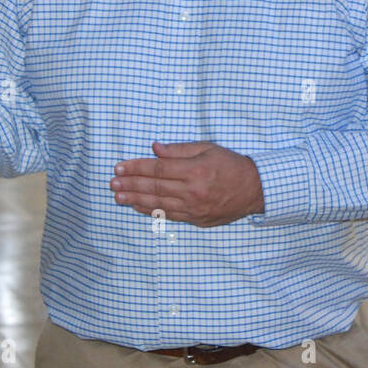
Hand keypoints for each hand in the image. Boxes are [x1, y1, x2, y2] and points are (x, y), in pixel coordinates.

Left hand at [110, 141, 262, 226]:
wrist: (255, 190)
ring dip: (135, 199)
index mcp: (196, 170)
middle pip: (155, 187)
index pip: (159, 168)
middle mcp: (193, 191)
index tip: (119, 167)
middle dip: (130, 184)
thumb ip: (180, 149)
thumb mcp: (208, 148)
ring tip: (117, 196)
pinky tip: (137, 206)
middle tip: (112, 183)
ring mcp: (194, 208)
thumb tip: (155, 149)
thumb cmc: (231, 165)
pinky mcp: (196, 219)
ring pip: (158, 204)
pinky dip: (150, 211)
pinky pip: (168, 215)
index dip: (136, 167)